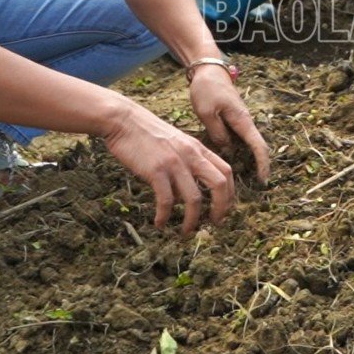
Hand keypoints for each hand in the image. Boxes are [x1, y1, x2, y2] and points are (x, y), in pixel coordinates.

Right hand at [103, 100, 235, 234]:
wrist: (123, 120)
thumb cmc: (146, 133)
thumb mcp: (176, 143)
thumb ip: (187, 162)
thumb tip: (189, 191)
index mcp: (198, 148)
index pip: (226, 171)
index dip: (230, 193)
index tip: (224, 209)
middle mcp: (191, 155)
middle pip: (219, 184)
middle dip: (221, 208)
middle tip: (214, 224)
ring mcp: (174, 162)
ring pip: (194, 199)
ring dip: (192, 220)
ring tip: (185, 232)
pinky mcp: (156, 170)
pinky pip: (167, 200)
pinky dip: (165, 216)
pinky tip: (159, 223)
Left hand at [188, 64, 271, 182]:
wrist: (208, 69)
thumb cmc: (207, 88)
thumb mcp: (206, 112)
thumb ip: (217, 133)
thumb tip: (228, 150)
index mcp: (242, 120)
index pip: (259, 146)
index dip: (263, 165)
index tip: (263, 181)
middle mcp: (245, 121)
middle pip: (257, 147)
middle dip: (258, 166)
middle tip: (251, 186)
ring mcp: (241, 120)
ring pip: (248, 143)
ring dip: (249, 160)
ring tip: (239, 179)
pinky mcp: (234, 118)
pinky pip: (240, 138)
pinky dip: (239, 150)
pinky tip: (230, 161)